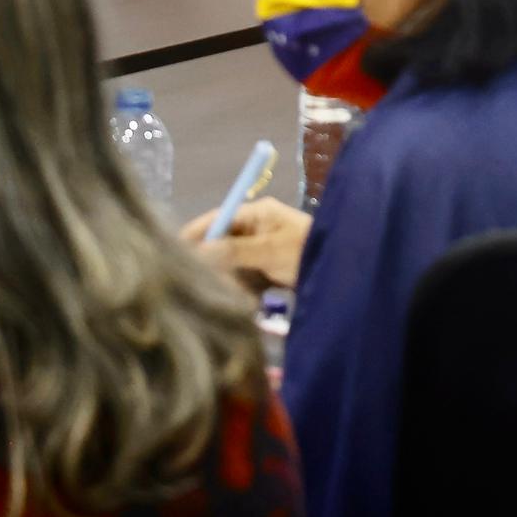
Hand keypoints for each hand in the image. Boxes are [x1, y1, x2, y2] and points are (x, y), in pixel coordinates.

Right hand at [179, 197, 311, 291]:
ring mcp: (260, 248)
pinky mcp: (266, 268)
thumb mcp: (271, 249)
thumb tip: (200, 251)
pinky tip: (249, 302)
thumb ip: (235, 250)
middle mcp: (254, 228)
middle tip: (213, 284)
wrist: (342, 267)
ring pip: (230, 264)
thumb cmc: (306, 250)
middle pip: (220, 244)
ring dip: (230, 281)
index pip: (216, 219)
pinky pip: (244, 278)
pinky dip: (243, 289)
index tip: (175, 252)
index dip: (195, 235)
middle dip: (215, 265)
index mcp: (256, 213)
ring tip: (239, 296)